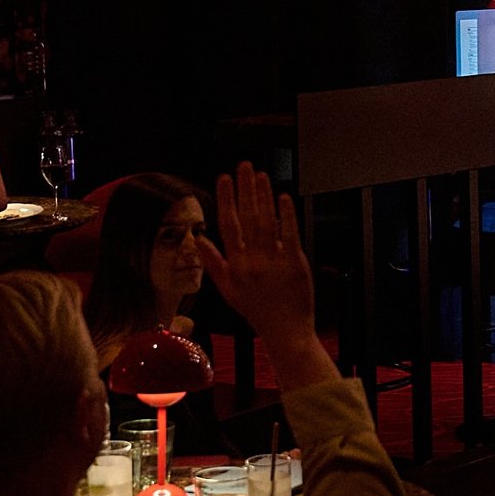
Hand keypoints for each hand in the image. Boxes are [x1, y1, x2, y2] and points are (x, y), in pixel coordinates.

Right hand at [197, 163, 315, 339]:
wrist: (285, 330)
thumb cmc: (256, 309)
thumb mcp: (227, 289)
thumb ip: (212, 262)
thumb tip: (199, 238)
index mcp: (235, 264)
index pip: (227, 224)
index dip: (226, 199)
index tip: (224, 178)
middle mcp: (253, 259)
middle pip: (247, 217)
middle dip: (245, 189)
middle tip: (244, 166)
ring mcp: (275, 260)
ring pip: (267, 221)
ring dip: (263, 195)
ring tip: (261, 174)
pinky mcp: (295, 262)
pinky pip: (290, 233)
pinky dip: (286, 214)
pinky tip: (283, 196)